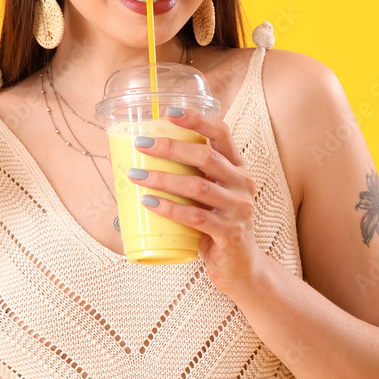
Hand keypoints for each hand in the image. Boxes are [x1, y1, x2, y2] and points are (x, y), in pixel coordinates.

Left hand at [128, 107, 264, 294]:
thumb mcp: (211, 193)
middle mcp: (242, 184)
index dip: (197, 119)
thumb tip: (143, 156)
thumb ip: (191, 174)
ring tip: (136, 176)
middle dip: (170, 148)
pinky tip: (150, 203)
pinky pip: (196, 218)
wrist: (241, 266)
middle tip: (141, 145)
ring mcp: (239, 209)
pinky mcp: (230, 234)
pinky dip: (171, 209)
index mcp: (238, 167)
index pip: (221, 134)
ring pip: (198, 187)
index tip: (169, 112)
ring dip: (163, 179)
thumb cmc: (217, 222)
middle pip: (206, 157)